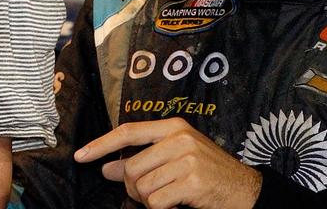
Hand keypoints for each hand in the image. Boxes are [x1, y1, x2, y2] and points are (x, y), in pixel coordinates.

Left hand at [74, 118, 260, 208]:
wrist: (245, 189)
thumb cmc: (208, 172)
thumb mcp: (177, 156)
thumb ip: (143, 158)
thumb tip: (106, 168)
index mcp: (172, 126)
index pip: (127, 132)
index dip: (100, 144)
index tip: (81, 156)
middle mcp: (179, 138)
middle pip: (131, 167)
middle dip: (133, 188)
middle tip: (153, 194)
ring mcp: (187, 158)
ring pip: (141, 187)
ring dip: (149, 201)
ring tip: (168, 197)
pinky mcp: (193, 181)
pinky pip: (157, 202)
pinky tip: (177, 205)